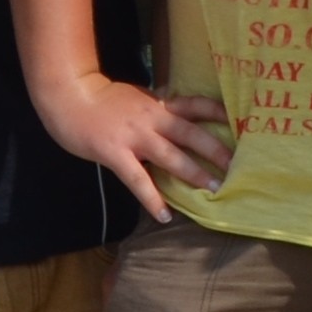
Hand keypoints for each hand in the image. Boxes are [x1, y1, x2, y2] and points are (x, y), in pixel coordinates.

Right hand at [38, 69, 233, 220]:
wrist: (69, 96)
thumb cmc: (102, 98)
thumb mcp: (137, 96)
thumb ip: (158, 106)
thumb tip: (179, 111)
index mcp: (158, 104)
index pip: (196, 105)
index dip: (219, 113)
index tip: (242, 123)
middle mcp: (152, 118)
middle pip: (191, 134)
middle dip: (216, 150)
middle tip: (239, 167)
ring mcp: (134, 136)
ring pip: (171, 156)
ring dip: (194, 174)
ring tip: (213, 190)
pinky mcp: (114, 153)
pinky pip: (137, 179)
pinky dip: (152, 199)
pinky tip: (164, 215)